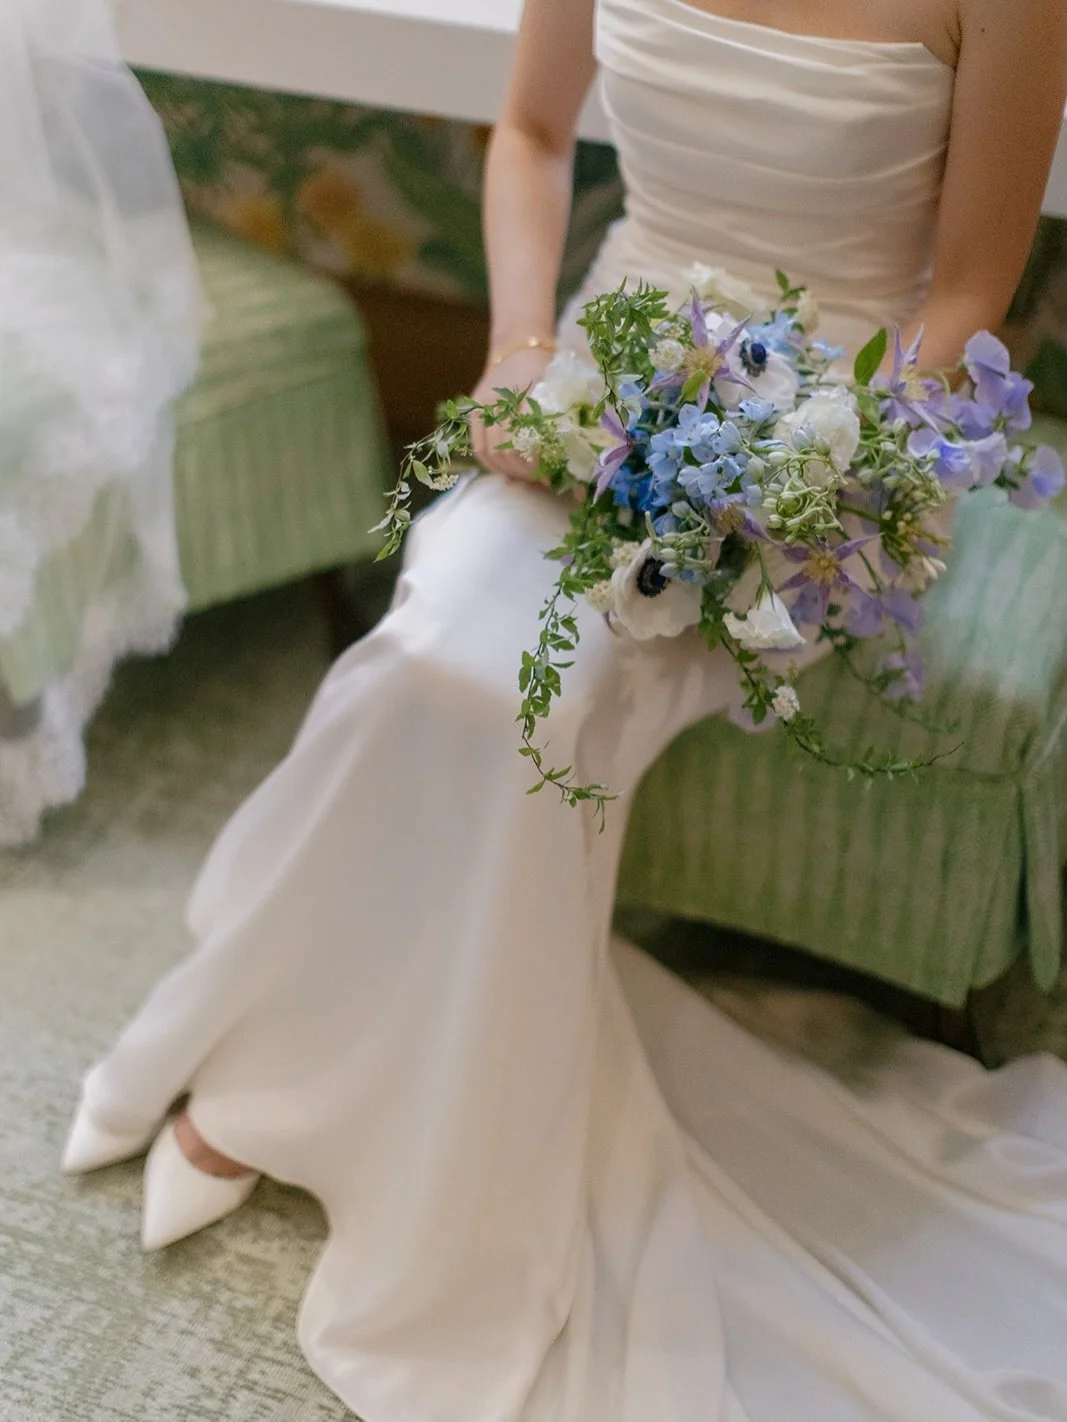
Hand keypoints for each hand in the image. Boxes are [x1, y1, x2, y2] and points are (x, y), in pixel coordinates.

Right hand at [469, 346, 553, 481]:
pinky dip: (491, 465)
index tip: (550, 475)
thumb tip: (571, 473)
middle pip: (507, 450)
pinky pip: (478, 447)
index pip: (528, 439)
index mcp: (529, 394)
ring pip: (491, 452)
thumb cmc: (546, 374)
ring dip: (508, 471)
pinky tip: (505, 472)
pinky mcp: (473, 410)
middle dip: (524, 472)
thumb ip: (564, 429)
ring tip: (525, 478)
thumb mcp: (560, 394)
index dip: (537, 463)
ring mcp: (484, 405)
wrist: (518, 348)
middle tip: (540, 480)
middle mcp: (502, 400)